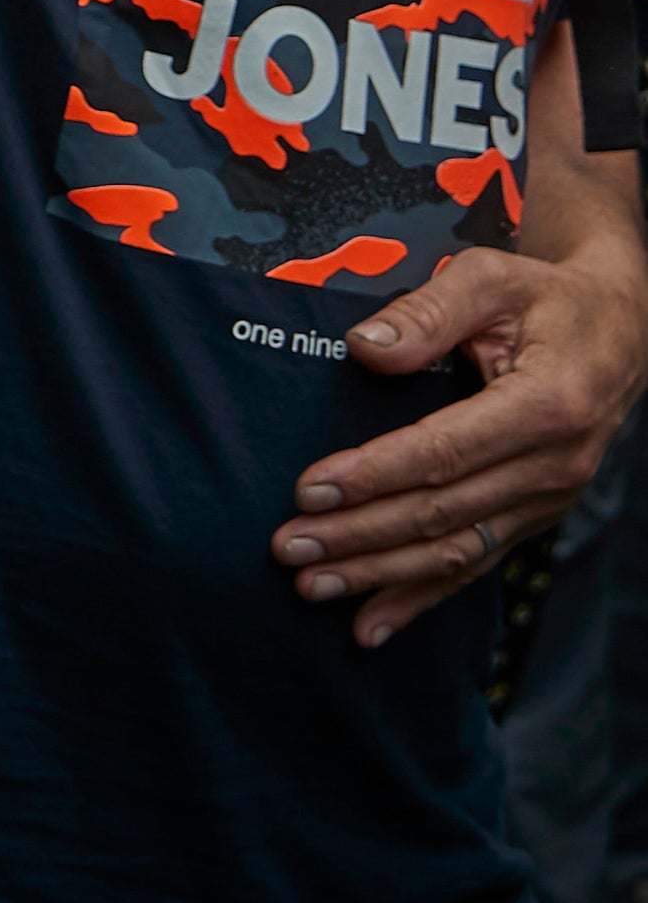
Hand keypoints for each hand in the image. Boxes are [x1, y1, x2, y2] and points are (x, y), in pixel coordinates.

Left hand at [277, 239, 647, 641]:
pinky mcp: (533, 515)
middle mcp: (553, 465)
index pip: (446, 451)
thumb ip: (428, 312)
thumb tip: (366, 348)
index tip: (309, 490)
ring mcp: (547, 499)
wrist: (619, 333)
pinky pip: (476, 563)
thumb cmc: (546, 299)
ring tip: (311, 585)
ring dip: (380, 575)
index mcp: (546, 405)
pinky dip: (422, 597)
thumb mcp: (492, 278)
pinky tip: (372, 624)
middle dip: (360, 536)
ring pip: (456, 550)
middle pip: (443, 511)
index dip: (375, 474)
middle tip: (287, 547)